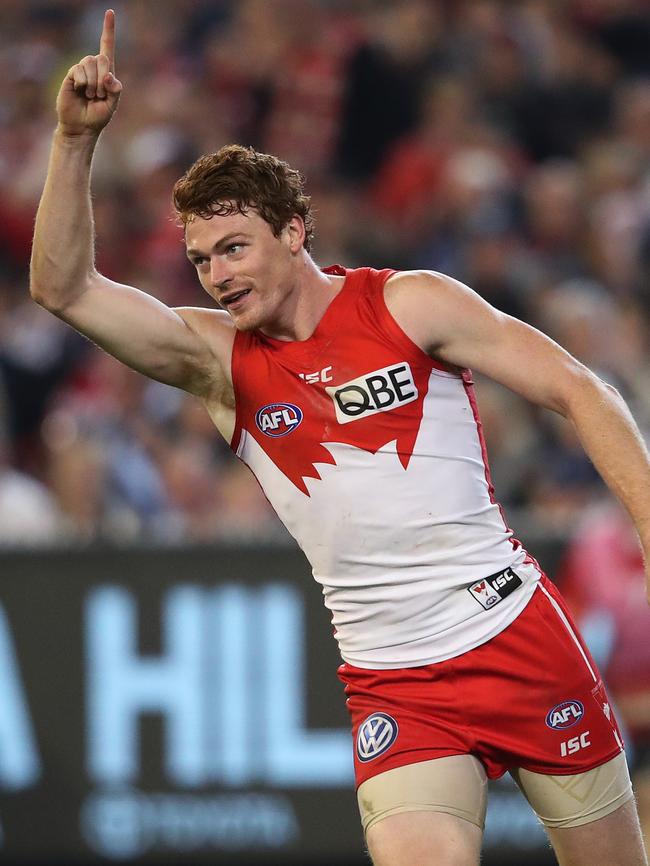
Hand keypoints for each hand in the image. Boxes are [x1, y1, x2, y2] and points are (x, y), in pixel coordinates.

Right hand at [56, 9, 121, 137]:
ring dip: (92, 83)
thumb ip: (115, 90)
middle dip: (103, 79)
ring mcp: (81, 70)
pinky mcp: (71, 75)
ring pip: (90, 63)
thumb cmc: (98, 117)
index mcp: (107, 72)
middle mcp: (94, 68)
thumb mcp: (112, 105)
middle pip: (102, 58)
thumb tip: (109, 75)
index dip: (108, 30)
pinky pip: (78, 70)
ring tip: (89, 96)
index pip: (107, 47)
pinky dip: (82, 83)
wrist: (81, 127)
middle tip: (99, 95)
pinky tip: (80, 92)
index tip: (110, 12)